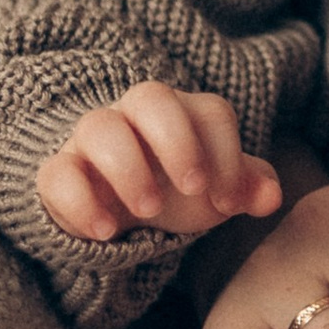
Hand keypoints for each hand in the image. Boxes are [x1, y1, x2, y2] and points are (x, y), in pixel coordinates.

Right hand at [36, 83, 281, 244]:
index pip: (209, 111)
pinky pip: (57, 173)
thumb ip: (247, 187)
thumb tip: (271, 196)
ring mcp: (91, 140)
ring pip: (99, 126)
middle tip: (192, 188)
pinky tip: (105, 231)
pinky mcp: (58, 172)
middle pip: (151, 96)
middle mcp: (134, 115)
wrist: (117, 209)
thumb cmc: (175, 190)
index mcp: (182, 113)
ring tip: (149, 211)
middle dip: (176, 141)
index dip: (226, 153)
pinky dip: (80, 202)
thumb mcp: (214, 191)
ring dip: (127, 168)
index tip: (229, 201)